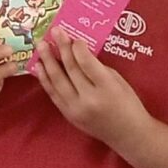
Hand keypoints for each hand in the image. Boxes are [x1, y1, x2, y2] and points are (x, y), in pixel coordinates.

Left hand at [33, 27, 150, 147]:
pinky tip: (39, 66)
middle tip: (54, 31)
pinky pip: (53, 94)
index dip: (78, 48)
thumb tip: (78, 51)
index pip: (87, 64)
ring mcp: (76, 109)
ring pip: (57, 81)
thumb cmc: (128, 104)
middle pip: (71, 70)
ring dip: (47, 61)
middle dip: (61, 48)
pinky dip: (45, 78)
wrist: (128, 135)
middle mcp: (90, 99)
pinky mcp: (68, 115)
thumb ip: (98, 68)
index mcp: (108, 89)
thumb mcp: (119, 82)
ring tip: (41, 45)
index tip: (73, 36)